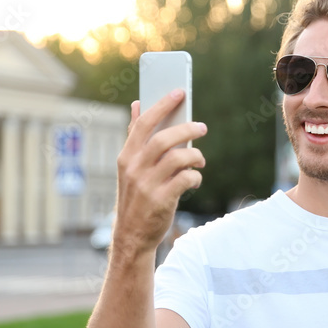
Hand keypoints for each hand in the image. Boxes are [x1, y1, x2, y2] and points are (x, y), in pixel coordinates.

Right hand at [114, 89, 206, 256]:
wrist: (131, 235)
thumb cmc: (135, 196)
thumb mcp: (129, 166)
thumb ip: (134, 136)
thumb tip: (137, 105)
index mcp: (126, 156)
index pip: (144, 123)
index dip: (162, 105)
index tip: (179, 92)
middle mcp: (135, 168)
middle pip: (163, 138)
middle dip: (186, 128)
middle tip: (201, 126)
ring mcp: (147, 185)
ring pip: (178, 158)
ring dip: (194, 155)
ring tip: (199, 159)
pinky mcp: (161, 201)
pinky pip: (185, 180)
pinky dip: (195, 177)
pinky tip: (194, 179)